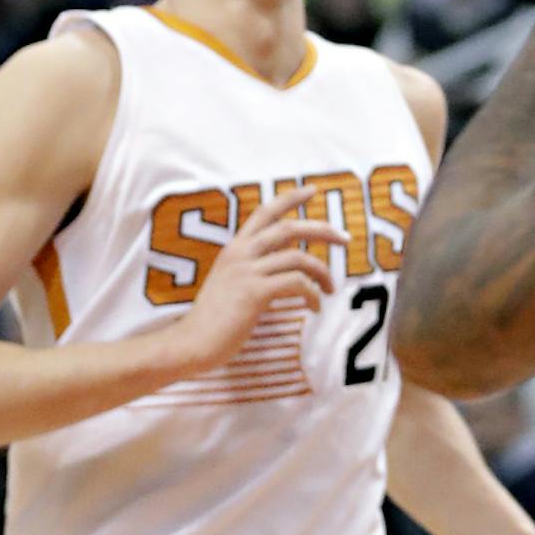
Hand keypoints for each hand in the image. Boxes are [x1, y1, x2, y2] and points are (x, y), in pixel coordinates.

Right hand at [165, 185, 341, 377]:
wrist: (189, 344)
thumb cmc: (212, 319)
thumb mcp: (230, 281)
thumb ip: (253, 265)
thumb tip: (287, 256)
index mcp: (234, 248)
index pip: (265, 212)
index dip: (290, 198)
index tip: (313, 190)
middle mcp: (241, 254)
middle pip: (290, 228)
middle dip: (323, 229)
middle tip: (346, 239)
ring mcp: (247, 272)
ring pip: (299, 257)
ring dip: (323, 271)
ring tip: (331, 288)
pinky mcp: (254, 293)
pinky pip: (297, 284)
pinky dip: (313, 294)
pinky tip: (315, 306)